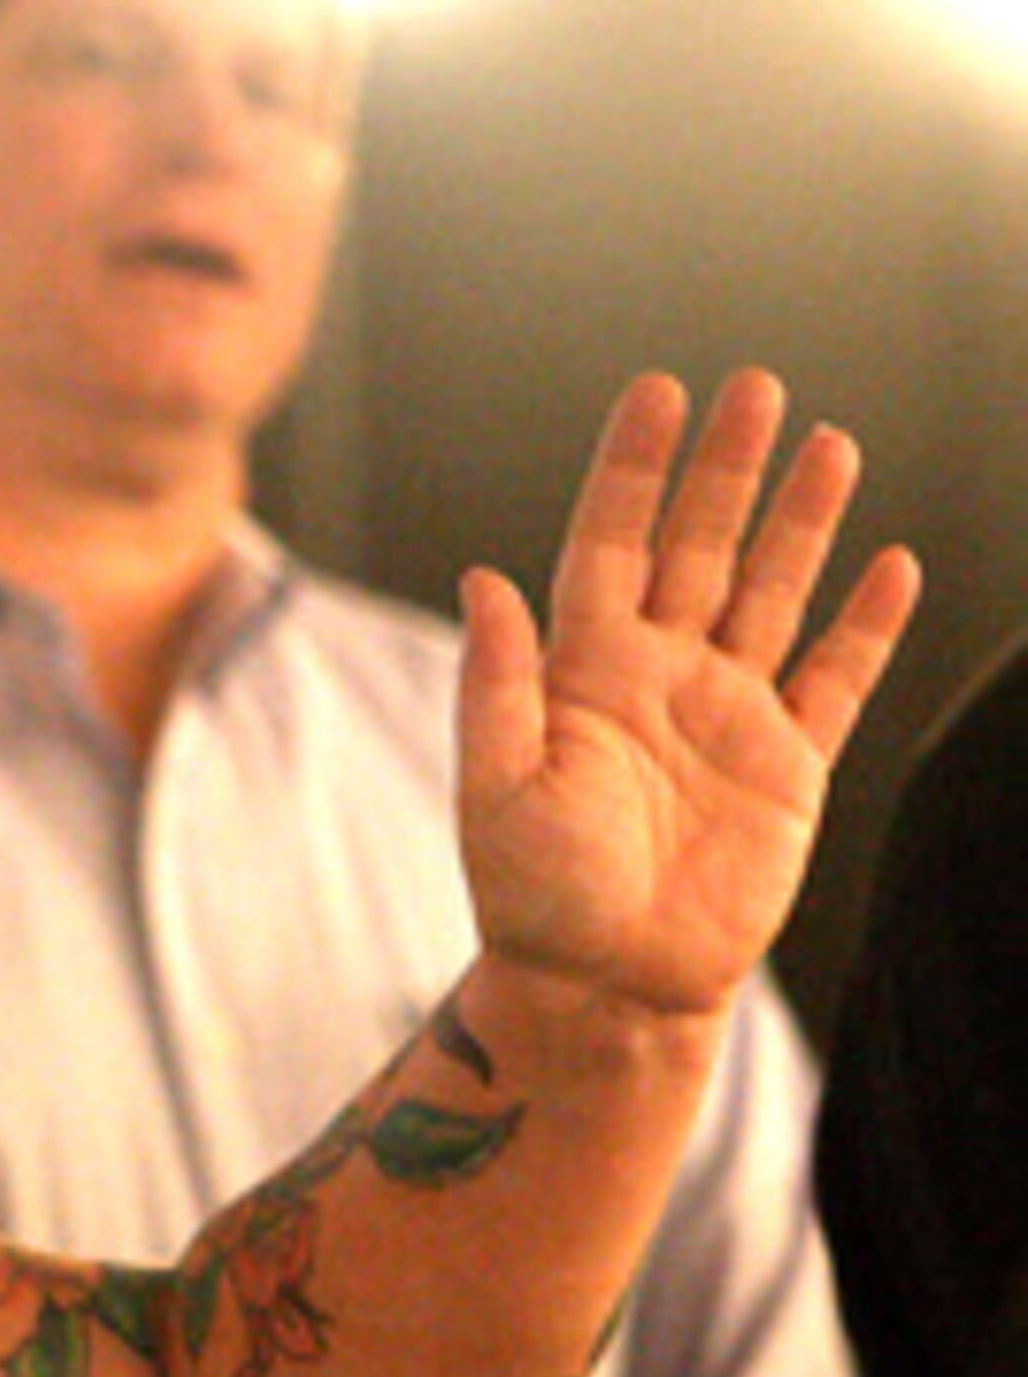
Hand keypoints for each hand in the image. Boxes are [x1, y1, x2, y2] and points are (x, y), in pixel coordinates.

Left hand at [454, 368, 916, 1025]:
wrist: (606, 988)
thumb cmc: (533, 900)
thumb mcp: (496, 790)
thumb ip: (496, 686)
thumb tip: (485, 579)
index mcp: (581, 674)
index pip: (608, 545)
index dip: (632, 471)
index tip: (658, 393)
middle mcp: (657, 678)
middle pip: (700, 549)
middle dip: (726, 471)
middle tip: (756, 388)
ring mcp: (727, 715)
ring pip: (773, 594)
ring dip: (800, 523)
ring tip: (829, 443)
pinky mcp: (788, 766)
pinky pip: (836, 679)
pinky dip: (866, 625)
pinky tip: (891, 565)